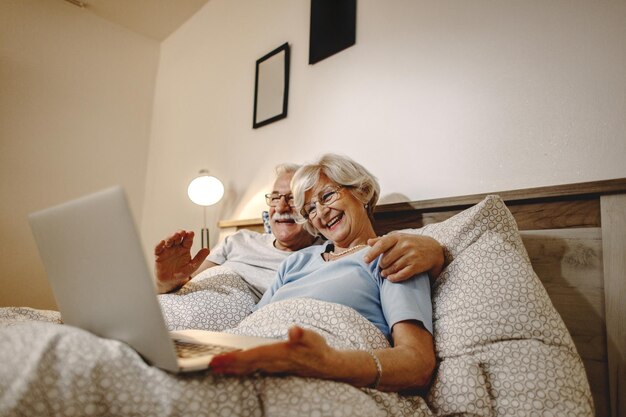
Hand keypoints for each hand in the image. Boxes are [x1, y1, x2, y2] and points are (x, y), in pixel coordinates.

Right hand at [154, 230, 208, 292]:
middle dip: (179, 233)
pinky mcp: (158, 255)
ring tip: (175, 235)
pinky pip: (157, 248)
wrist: (170, 282)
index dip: (189, 236)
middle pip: (177, 238)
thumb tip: (207, 249)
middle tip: (182, 232)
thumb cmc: (181, 273)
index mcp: (185, 249)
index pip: (187, 240)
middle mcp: (176, 247)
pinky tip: (162, 242)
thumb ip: (199, 258)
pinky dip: (159, 244)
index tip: (191, 233)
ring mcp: (167, 250)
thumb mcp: (192, 266)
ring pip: (168, 241)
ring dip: (171, 237)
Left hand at [210, 326, 333, 377]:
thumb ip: (302, 334)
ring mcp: (272, 367)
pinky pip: (252, 369)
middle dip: (227, 364)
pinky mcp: (273, 368)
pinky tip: (234, 368)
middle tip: (208, 364)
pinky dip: (240, 369)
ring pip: (247, 368)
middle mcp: (273, 363)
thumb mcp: (312, 338)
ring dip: (231, 368)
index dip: (234, 357)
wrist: (327, 365)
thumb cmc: (318, 349)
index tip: (219, 358)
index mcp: (278, 354)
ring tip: (216, 367)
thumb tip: (293, 330)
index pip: (251, 355)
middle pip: (245, 364)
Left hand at [364, 233, 443, 281]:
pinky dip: (394, 278)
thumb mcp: (400, 238)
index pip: (381, 245)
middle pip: (385, 259)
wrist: (435, 249)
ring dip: (386, 273)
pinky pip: (402, 274)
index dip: (372, 253)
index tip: (365, 260)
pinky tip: (390, 278)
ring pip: (392, 268)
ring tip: (384, 274)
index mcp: (398, 237)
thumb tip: (368, 242)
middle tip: (381, 267)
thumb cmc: (413, 243)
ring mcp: (411, 256)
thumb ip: (383, 240)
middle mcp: (405, 245)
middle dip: (382, 265)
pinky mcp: (417, 266)